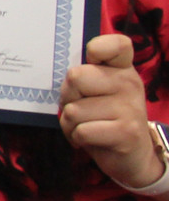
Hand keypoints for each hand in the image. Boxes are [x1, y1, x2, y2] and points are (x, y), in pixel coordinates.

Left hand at [60, 34, 162, 190]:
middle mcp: (130, 84)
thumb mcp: (97, 91)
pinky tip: (90, 140)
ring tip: (87, 126)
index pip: (117, 44)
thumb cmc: (104, 118)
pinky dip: (76, 138)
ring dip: (70, 123)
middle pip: (75, 77)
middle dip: (67, 97)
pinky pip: (80, 131)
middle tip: (81, 108)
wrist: (132, 156)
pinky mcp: (126, 132)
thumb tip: (68, 73)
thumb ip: (85, 76)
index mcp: (122, 69)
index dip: (97, 48)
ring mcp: (130, 108)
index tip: (93, 60)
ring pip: (73, 110)